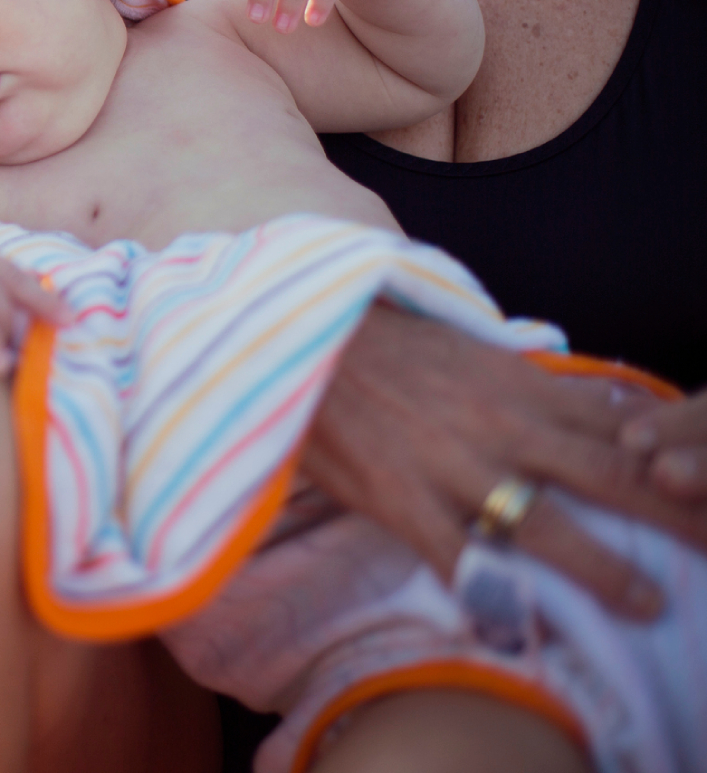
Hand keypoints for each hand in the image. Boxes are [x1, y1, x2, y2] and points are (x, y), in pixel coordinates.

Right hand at [301, 302, 705, 620]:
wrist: (299, 342)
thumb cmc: (388, 349)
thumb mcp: (471, 350)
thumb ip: (534, 387)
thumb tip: (607, 412)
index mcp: (520, 385)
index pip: (621, 425)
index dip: (677, 461)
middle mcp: (500, 425)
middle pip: (609, 475)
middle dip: (673, 515)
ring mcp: (451, 465)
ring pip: (546, 525)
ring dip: (605, 569)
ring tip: (647, 603)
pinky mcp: (401, 498)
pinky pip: (456, 559)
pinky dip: (489, 595)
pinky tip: (516, 625)